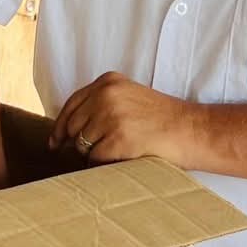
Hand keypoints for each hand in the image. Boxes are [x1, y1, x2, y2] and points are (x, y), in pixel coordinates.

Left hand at [50, 72, 197, 166]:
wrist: (192, 130)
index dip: (60, 126)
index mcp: (108, 82)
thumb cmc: (163, 119)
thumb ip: (102, 104)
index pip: (71, 104)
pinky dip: (105, 164)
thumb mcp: (130, 98)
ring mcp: (112, 117)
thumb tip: (66, 130)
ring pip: (82, 145)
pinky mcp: (118, 140)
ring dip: (95, 154)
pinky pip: (95, 159)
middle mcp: (106, 95)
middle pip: (72, 126)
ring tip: (120, 151)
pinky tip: (124, 158)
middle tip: (91, 153)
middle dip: (77, 143)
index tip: (54, 142)